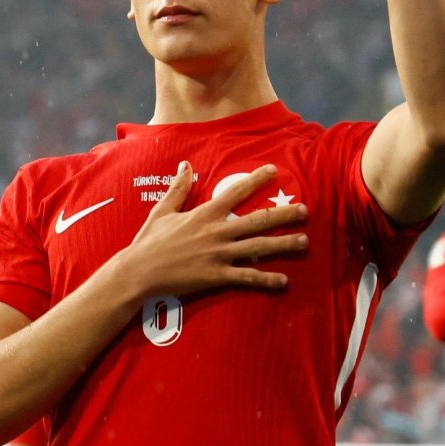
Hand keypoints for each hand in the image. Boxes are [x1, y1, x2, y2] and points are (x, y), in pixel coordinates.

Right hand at [128, 162, 307, 295]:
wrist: (138, 272)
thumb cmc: (149, 241)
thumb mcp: (163, 210)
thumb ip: (179, 188)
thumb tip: (186, 165)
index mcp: (205, 214)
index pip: (236, 192)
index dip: (257, 180)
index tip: (275, 170)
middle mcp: (217, 232)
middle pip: (258, 220)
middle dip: (284, 214)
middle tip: (306, 211)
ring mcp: (219, 255)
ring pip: (259, 248)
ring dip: (284, 245)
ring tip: (305, 242)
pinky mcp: (217, 276)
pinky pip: (247, 278)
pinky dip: (266, 279)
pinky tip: (284, 281)